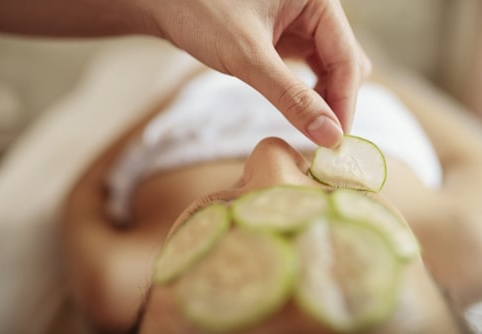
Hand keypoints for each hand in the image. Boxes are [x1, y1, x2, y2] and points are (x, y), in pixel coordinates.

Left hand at [145, 0, 370, 146]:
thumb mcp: (248, 57)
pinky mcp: (284, 36)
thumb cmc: (200, 11)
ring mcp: (300, 22)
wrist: (164, 1)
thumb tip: (328, 134)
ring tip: (309, 127)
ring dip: (322, 98)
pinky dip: (305, 91)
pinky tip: (296, 108)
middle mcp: (314, 9)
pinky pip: (307, 68)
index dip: (345, 102)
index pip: (348, 58)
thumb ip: (290, 96)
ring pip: (328, 67)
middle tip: (321, 137)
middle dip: (336, 100)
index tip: (335, 140)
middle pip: (344, 63)